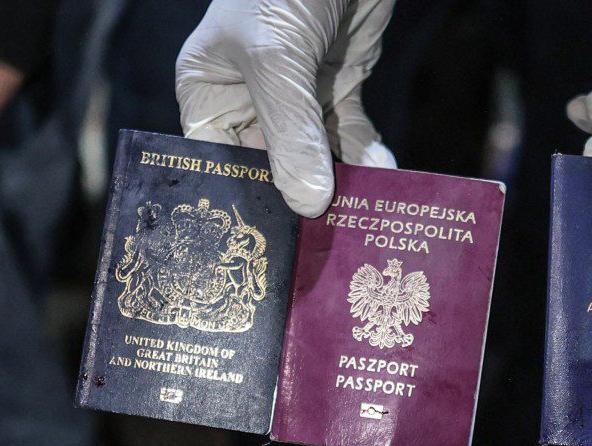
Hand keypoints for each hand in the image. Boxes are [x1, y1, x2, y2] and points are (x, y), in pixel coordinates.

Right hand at [176, 0, 396, 217]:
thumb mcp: (277, 59)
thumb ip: (291, 134)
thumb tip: (307, 203)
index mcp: (209, 90)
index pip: (218, 161)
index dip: (244, 199)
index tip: (274, 239)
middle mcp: (248, 99)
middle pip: (270, 167)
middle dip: (298, 197)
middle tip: (325, 238)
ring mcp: (297, 96)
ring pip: (315, 157)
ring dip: (340, 184)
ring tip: (361, 218)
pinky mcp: (338, 89)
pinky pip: (349, 137)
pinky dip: (365, 157)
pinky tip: (382, 176)